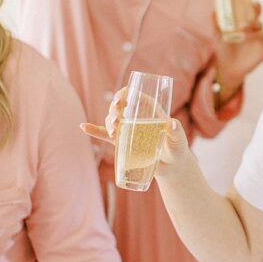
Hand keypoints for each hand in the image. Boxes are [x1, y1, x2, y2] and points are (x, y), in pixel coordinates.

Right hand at [80, 91, 194, 171]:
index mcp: (149, 110)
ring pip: (112, 120)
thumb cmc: (177, 149)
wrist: (171, 167)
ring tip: (113, 132)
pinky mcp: (121, 143)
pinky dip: (94, 131)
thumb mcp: (179, 139)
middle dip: (113, 110)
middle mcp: (136, 117)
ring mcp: (127, 129)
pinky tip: (83, 127)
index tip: (120, 101)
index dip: (124, 94)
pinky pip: (104, 135)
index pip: (133, 95)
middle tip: (116, 120)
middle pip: (119, 107)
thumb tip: (170, 123)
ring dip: (108, 122)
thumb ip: (177, 131)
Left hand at [212, 0, 262, 97]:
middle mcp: (256, 31)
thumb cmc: (224, 50)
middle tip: (240, 26)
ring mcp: (262, 42)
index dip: (255, 6)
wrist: (227, 68)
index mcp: (246, 24)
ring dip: (254, 35)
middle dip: (251, 22)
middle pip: (259, 22)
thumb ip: (215, 23)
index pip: (255, 12)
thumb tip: (213, 11)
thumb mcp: (217, 36)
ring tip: (241, 38)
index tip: (251, 3)